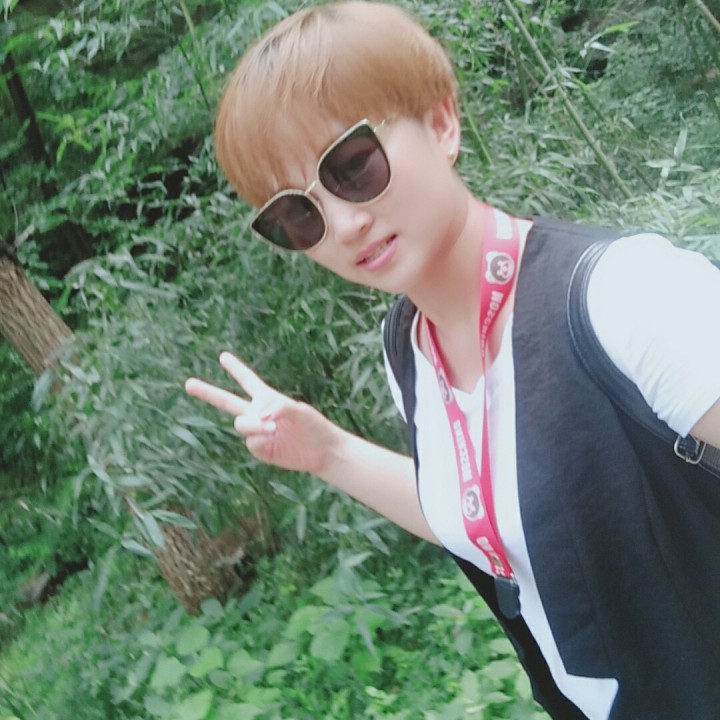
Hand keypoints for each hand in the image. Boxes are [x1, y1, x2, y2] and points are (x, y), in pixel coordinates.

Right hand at [185, 352, 339, 474]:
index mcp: (268, 398)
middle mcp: (258, 414)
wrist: (322, 451)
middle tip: (187, 383)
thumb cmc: (314, 426)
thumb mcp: (299, 410)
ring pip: (241, 424)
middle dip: (207, 392)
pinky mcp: (261, 450)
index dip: (236, 369)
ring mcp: (258, 433)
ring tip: (272, 427)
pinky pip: (251, 442)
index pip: (248, 381)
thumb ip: (277, 408)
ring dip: (253, 424)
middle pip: (227, 401)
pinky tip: (274, 438)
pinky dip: (260, 438)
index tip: (222, 356)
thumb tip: (259, 418)